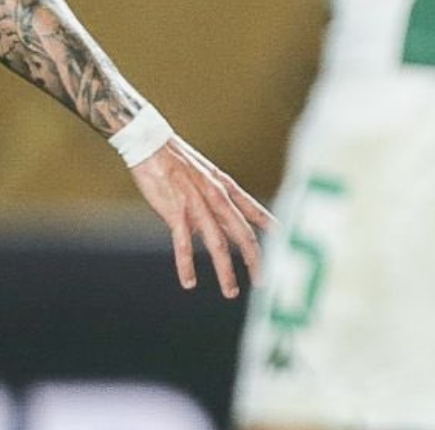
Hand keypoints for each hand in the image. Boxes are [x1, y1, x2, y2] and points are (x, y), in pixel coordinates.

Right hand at [130, 137, 272, 298]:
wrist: (150, 144)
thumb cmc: (174, 159)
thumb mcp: (203, 175)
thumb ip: (213, 201)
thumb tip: (218, 226)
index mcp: (224, 186)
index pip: (254, 210)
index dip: (270, 228)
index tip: (284, 242)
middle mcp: (216, 197)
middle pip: (242, 234)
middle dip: (255, 260)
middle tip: (263, 282)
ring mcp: (197, 205)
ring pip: (218, 245)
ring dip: (226, 272)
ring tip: (231, 292)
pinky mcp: (176, 212)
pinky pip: (183, 244)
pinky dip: (186, 265)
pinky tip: (189, 282)